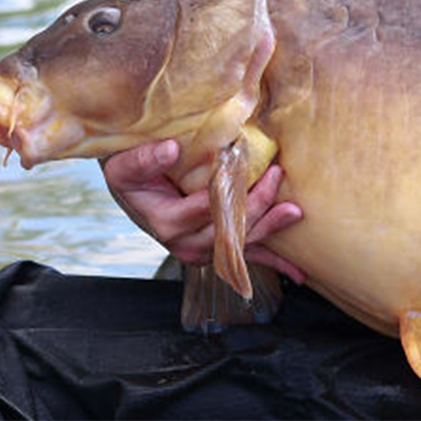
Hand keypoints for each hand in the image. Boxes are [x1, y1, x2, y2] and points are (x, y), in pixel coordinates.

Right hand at [101, 139, 306, 282]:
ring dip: (270, 227)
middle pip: (228, 229)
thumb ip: (144, 160)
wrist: (133, 190)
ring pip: (242, 244)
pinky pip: (248, 256)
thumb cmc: (129, 176)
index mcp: (165, 222)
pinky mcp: (218, 250)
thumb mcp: (123, 166)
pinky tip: (297, 271)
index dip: (225, 189)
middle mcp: (185, 243)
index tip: (244, 163)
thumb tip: (172, 149)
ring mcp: (204, 250)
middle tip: (275, 175)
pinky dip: (274, 262)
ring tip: (294, 211)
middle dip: (255, 204)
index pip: (203, 208)